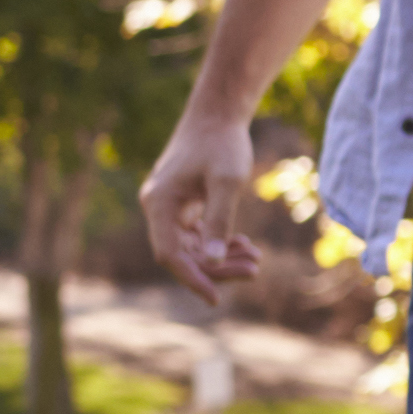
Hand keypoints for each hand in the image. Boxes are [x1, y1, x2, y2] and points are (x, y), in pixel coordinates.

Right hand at [137, 110, 265, 309]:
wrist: (217, 114)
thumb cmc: (222, 144)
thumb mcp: (226, 182)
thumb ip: (219, 221)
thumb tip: (215, 261)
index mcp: (159, 204)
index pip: (169, 254)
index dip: (192, 278)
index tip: (216, 299)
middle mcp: (157, 208)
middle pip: (181, 254)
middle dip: (217, 267)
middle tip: (254, 269)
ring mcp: (168, 206)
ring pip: (190, 246)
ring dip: (220, 257)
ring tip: (255, 257)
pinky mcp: (181, 203)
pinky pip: (195, 234)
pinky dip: (218, 242)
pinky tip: (244, 245)